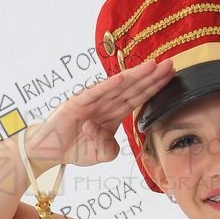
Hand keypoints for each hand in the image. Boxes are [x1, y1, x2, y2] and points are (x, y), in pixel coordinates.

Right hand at [22, 54, 175, 168]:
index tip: (171, 76)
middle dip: (152, 76)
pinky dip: (108, 86)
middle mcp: (105, 103)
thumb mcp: (101, 154)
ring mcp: (91, 101)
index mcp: (113, 113)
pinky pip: (95, 93)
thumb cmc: (75, 148)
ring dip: (135, 76)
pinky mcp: (76, 104)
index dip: (154, 86)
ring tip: (153, 65)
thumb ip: (111, 150)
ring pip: (118, 87)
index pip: (138, 97)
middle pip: (133, 88)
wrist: (48, 151)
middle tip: (171, 64)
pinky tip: (123, 78)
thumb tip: (110, 141)